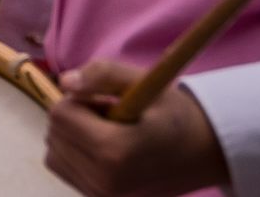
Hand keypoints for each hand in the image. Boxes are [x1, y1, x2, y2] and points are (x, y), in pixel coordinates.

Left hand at [45, 62, 229, 196]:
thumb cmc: (175, 116)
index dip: (79, 100)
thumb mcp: (146, 83)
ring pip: (54, 154)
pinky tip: (105, 151)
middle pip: (54, 134)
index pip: (60, 114)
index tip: (106, 102)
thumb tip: (65, 83)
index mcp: (115, 151)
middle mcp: (105, 180)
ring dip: (73, 138)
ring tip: (109, 134)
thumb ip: (103, 74)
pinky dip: (75, 155)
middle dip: (75, 118)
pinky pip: (65, 170)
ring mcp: (103, 196)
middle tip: (111, 118)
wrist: (204, 155)